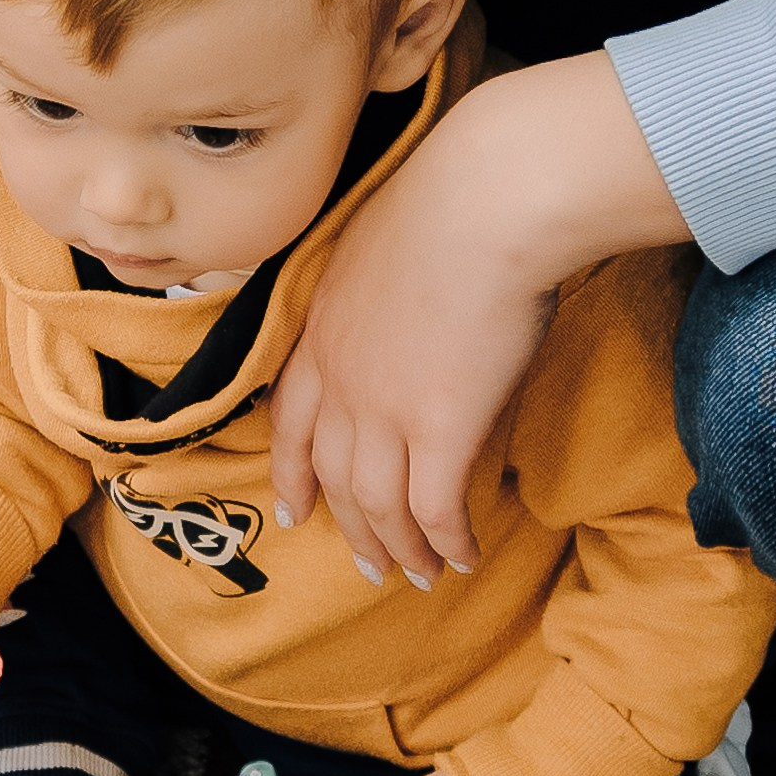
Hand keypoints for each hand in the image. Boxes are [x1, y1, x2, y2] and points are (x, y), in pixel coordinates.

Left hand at [269, 51, 687, 585]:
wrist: (487, 198)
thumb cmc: (450, 203)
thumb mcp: (378, 252)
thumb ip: (375, 303)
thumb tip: (404, 327)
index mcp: (320, 334)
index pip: (288, 421)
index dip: (290, 472)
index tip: (293, 510)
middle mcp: (341, 380)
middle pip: (332, 476)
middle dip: (349, 528)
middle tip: (369, 565)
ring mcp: (385, 408)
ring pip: (379, 506)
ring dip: (400, 549)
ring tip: (419, 576)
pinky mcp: (442, 427)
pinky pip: (436, 508)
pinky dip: (448, 541)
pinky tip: (464, 557)